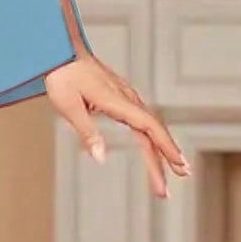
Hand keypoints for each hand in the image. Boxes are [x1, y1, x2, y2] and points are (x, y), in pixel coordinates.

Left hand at [43, 54, 188, 198]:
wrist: (61, 51)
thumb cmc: (62, 77)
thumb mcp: (69, 107)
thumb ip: (88, 133)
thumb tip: (100, 158)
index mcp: (118, 101)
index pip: (150, 127)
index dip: (166, 148)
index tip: (179, 166)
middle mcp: (128, 99)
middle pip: (154, 132)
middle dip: (164, 161)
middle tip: (167, 190)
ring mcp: (127, 97)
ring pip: (150, 128)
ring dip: (160, 152)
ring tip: (169, 175)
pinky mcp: (122, 98)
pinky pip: (142, 122)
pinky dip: (151, 139)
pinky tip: (154, 152)